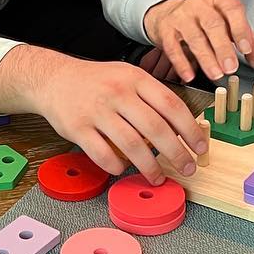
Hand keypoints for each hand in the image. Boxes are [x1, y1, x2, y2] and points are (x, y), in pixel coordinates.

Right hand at [35, 58, 205, 184]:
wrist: (54, 79)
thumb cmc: (97, 82)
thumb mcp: (128, 76)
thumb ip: (152, 97)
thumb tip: (182, 127)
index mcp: (135, 78)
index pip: (171, 105)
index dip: (190, 130)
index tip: (200, 147)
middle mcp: (117, 92)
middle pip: (156, 128)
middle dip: (177, 153)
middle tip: (187, 168)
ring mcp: (97, 110)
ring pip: (132, 144)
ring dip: (149, 166)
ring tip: (158, 177)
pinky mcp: (77, 128)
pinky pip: (102, 154)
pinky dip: (116, 167)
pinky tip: (122, 170)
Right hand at [144, 0, 253, 83]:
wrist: (170, 13)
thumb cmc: (205, 20)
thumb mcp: (228, 23)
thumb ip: (248, 39)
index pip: (232, 9)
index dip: (240, 29)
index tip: (246, 49)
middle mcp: (199, 3)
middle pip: (213, 24)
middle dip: (223, 48)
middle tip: (231, 68)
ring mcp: (180, 15)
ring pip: (194, 37)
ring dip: (206, 58)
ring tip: (216, 74)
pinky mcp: (166, 29)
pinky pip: (173, 47)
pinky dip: (181, 63)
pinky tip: (189, 76)